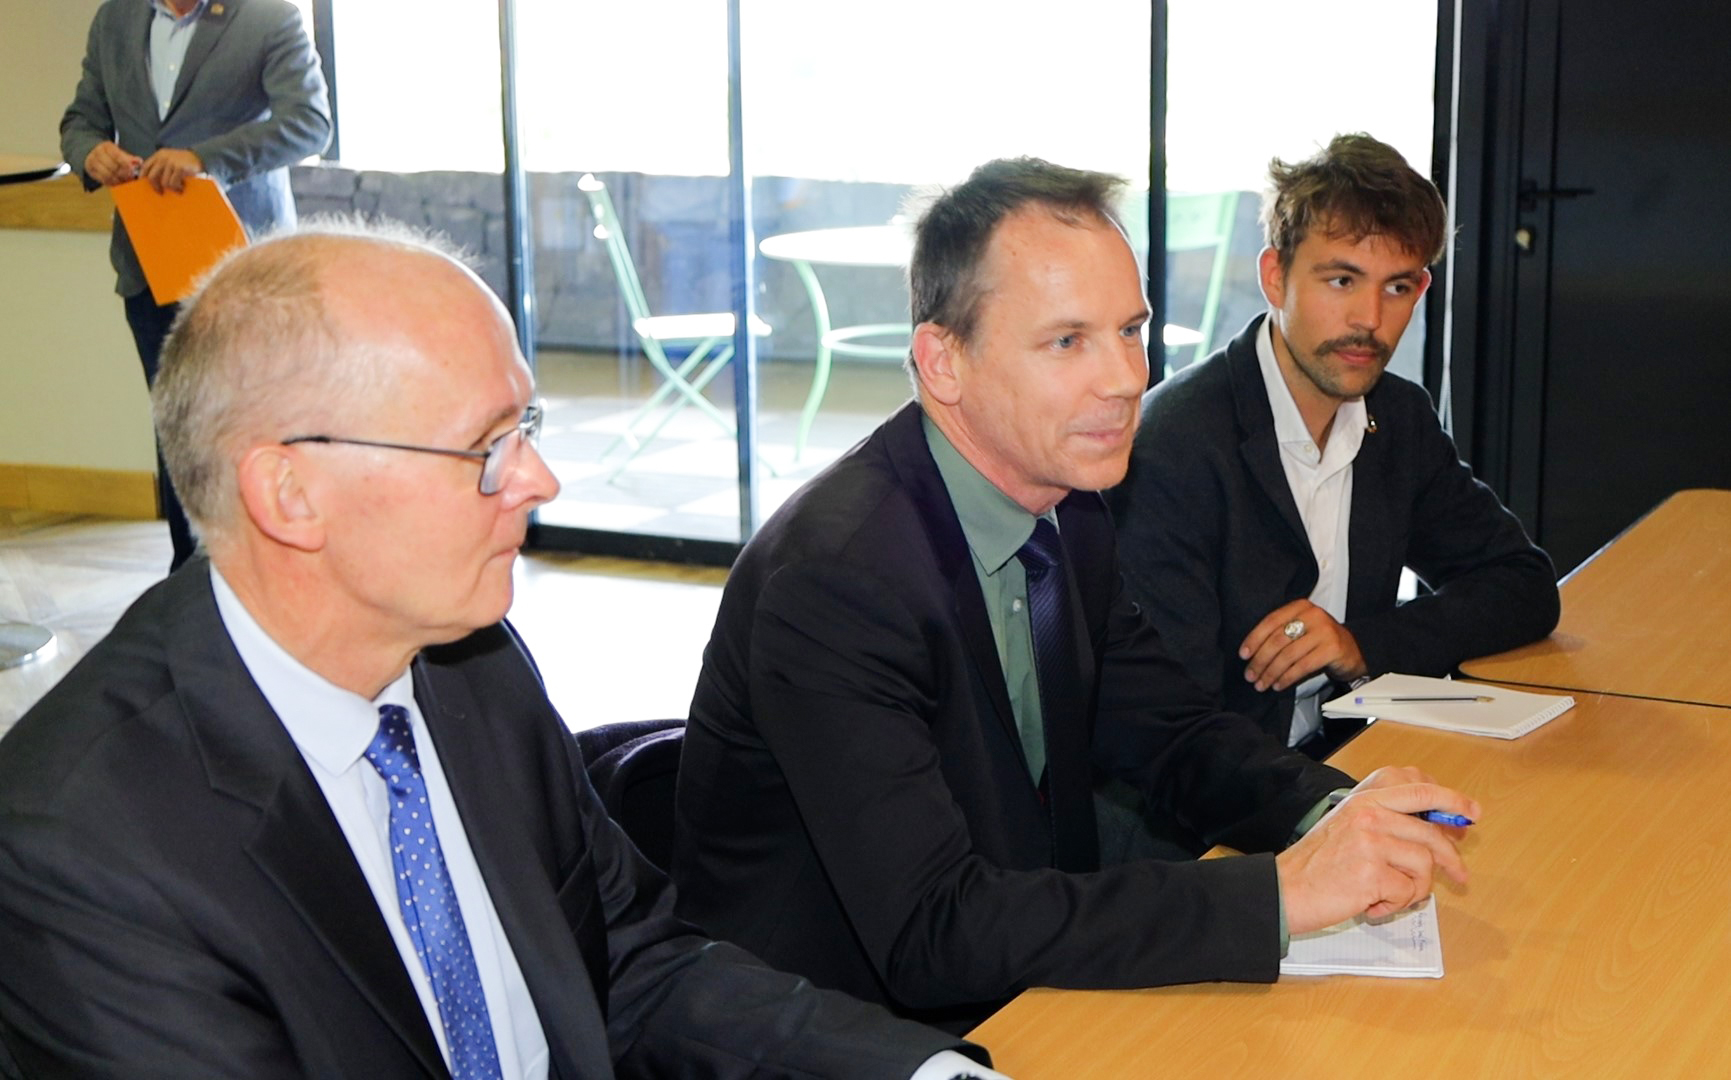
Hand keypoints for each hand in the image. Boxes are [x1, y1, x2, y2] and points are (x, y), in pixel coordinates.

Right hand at [83, 141, 140, 186]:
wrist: (92, 152)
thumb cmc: (110, 154)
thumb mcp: (119, 152)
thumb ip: (129, 158)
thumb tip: (139, 161)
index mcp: (107, 146)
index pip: (117, 156)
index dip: (126, 164)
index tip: (132, 170)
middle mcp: (97, 153)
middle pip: (113, 166)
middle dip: (123, 174)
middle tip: (130, 178)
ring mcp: (92, 162)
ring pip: (107, 175)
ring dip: (118, 180)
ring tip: (124, 181)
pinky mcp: (91, 171)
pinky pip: (102, 180)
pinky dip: (111, 183)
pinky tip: (117, 183)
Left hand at [139, 148, 203, 192]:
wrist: (201, 157)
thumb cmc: (184, 162)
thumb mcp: (170, 159)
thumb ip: (160, 166)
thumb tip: (149, 179)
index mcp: (159, 155)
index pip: (145, 167)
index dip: (143, 177)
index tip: (145, 186)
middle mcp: (163, 158)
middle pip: (152, 177)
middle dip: (156, 187)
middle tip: (161, 193)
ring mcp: (171, 163)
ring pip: (164, 182)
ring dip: (171, 189)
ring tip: (177, 189)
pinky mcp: (179, 168)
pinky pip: (173, 183)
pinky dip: (177, 188)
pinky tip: (182, 188)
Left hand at [1240, 599, 1366, 691]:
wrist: (1353, 651)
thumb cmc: (1319, 641)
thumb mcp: (1300, 630)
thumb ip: (1279, 633)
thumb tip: (1250, 653)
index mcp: (1299, 607)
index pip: (1270, 621)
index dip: (1254, 639)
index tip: (1243, 655)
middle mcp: (1312, 615)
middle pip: (1277, 640)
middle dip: (1260, 661)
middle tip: (1250, 675)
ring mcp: (1324, 631)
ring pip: (1288, 655)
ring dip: (1271, 673)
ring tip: (1262, 684)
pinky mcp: (1332, 648)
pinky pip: (1302, 666)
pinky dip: (1287, 678)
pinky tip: (1278, 685)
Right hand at [1276, 769, 1478, 934]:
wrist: (1285, 889)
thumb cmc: (1316, 864)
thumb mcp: (1348, 826)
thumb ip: (1387, 821)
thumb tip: (1436, 830)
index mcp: (1364, 799)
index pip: (1419, 788)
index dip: (1451, 799)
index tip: (1470, 811)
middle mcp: (1369, 814)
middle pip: (1431, 832)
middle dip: (1451, 857)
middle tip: (1460, 875)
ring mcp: (1371, 842)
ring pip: (1424, 865)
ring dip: (1414, 888)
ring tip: (1389, 895)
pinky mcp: (1372, 873)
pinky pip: (1408, 892)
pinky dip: (1395, 905)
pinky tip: (1372, 904)